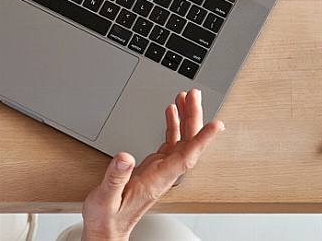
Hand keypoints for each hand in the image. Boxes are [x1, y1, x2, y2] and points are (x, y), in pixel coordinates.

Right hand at [80, 89, 222, 240]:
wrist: (107, 229)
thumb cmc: (106, 218)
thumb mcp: (105, 198)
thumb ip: (115, 178)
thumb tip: (125, 157)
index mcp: (156, 181)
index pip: (186, 158)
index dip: (202, 140)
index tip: (217, 125)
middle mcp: (163, 174)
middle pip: (187, 143)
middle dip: (194, 117)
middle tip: (194, 94)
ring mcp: (160, 170)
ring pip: (181, 141)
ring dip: (186, 118)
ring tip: (185, 97)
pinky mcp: (154, 167)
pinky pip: (170, 143)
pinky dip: (173, 125)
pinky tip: (172, 112)